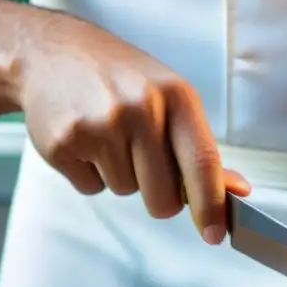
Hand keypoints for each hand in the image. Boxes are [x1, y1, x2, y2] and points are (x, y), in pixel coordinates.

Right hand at [16, 14, 249, 243]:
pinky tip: (84, 139)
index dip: (211, 205)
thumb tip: (236, 189)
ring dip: (119, 174)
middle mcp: (140, 109)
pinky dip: (89, 173)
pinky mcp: (63, 143)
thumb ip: (201, 148)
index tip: (215, 234)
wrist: (50, 52)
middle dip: (157, 193)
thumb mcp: (169, 98)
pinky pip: (90, 189)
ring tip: (107, 134)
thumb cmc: (120, 78)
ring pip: (126, 192)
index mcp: (175, 97)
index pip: (203, 163)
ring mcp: (99, 126)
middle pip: (163, 198)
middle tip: (142, 157)